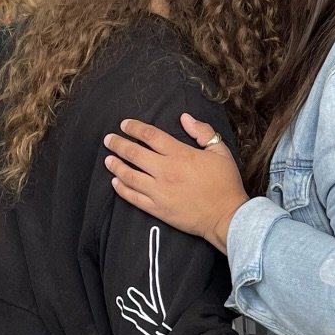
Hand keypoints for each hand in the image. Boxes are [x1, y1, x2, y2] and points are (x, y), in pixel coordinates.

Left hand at [104, 114, 249, 251]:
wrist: (227, 216)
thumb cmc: (225, 183)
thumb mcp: (220, 151)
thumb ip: (202, 132)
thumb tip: (185, 118)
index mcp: (180, 154)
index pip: (151, 136)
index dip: (135, 128)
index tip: (124, 124)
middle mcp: (165, 171)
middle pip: (134, 153)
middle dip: (118, 144)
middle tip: (108, 139)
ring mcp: (159, 191)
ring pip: (129, 175)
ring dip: (115, 165)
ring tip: (108, 159)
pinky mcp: (157, 209)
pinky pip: (133, 197)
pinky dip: (121, 189)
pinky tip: (115, 183)